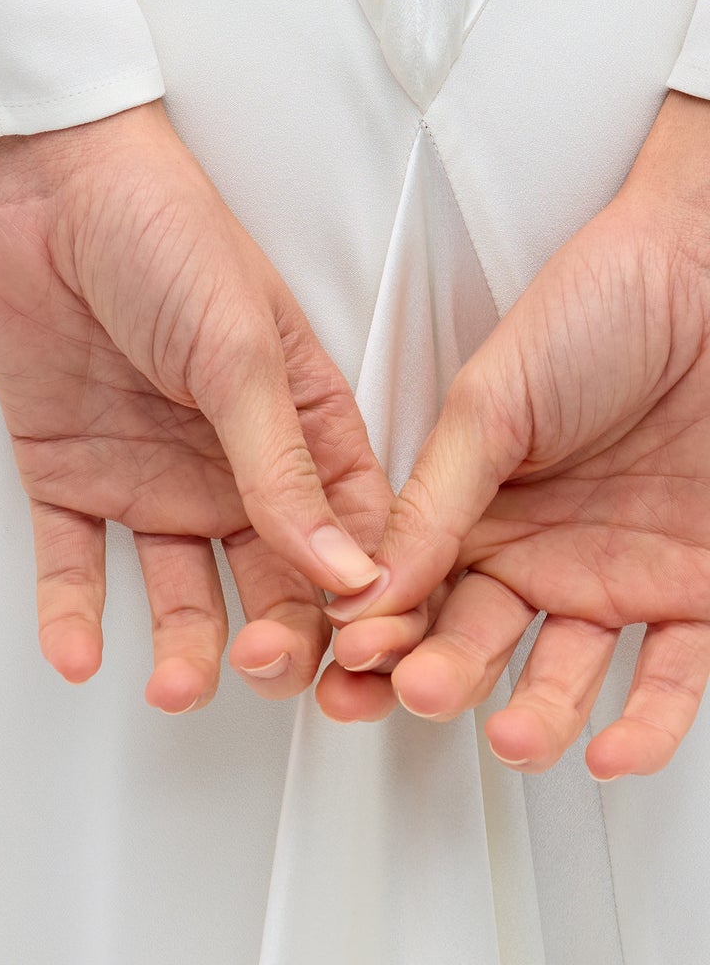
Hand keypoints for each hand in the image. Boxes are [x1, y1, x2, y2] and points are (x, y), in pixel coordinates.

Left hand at [0, 98, 390, 713]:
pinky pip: (75, 564)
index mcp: (301, 422)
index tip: (359, 659)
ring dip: (183, 647)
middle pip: (274, 585)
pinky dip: (74, 615)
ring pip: (181, 592)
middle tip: (264, 670)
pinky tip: (80, 654)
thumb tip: (345, 572)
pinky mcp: (69, 474)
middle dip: (279, 643)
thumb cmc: (165, 226)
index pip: (350, 538)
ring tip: (175, 684)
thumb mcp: (239, 348)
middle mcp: (232, 461)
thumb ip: (283, 464)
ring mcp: (151, 472)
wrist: (44, 181)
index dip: (361, 605)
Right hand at [319, 90, 709, 779]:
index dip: (381, 632)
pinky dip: (644, 723)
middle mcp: (543, 551)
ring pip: (567, 675)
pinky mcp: (698, 592)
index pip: (416, 590)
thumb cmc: (597, 307)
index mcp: (478, 506)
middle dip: (441, 680)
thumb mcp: (491, 398)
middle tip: (416, 694)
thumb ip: (435, 496)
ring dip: (535, 716)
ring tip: (514, 735)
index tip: (351, 660)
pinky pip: (672, 676)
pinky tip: (608, 749)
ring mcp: (619, 576)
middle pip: (480, 644)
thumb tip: (368, 579)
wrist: (705, 277)